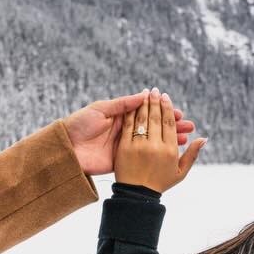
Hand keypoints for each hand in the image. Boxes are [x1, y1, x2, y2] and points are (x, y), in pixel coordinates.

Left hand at [64, 90, 195, 175]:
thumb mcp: (100, 109)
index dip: (162, 111)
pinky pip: (143, 155)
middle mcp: (125, 130)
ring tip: (185, 138)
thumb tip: (144, 94)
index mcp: (120, 116)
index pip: (146, 112)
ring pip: (151, 141)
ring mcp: (124, 145)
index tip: (178, 111)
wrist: (65, 149)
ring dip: (168, 140)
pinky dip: (156, 154)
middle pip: (152, 127)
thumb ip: (122, 104)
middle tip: (188, 125)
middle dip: (170, 126)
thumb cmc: (79, 124)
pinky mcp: (122, 159)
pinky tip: (171, 152)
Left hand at [113, 88, 207, 192]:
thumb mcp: (179, 173)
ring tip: (146, 93)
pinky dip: (131, 114)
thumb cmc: (159, 184)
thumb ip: (191, 155)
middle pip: (156, 118)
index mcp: (169, 150)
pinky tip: (133, 105)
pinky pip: (129, 126)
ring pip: (143, 120)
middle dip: (156, 102)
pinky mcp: (124, 148)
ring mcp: (138, 147)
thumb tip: (204, 138)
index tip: (166, 96)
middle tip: (157, 91)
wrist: (134, 196)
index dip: (168, 108)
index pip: (169, 123)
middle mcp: (155, 147)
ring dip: (145, 105)